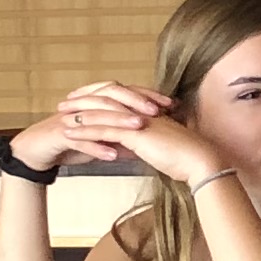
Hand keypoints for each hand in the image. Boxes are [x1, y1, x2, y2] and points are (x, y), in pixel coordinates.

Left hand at [42, 82, 222, 182]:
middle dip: (83, 101)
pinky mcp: (134, 133)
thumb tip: (132, 148)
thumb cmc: (186, 159)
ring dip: (78, 115)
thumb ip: (146, 144)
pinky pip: (103, 130)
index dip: (99, 99)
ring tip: (60, 117)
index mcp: (148, 112)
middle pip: (106, 101)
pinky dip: (84, 131)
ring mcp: (137, 120)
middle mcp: (141, 111)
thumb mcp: (161, 148)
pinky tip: (69, 134)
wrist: (200, 162)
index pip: (118, 101)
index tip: (83, 101)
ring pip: (101, 113)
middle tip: (64, 103)